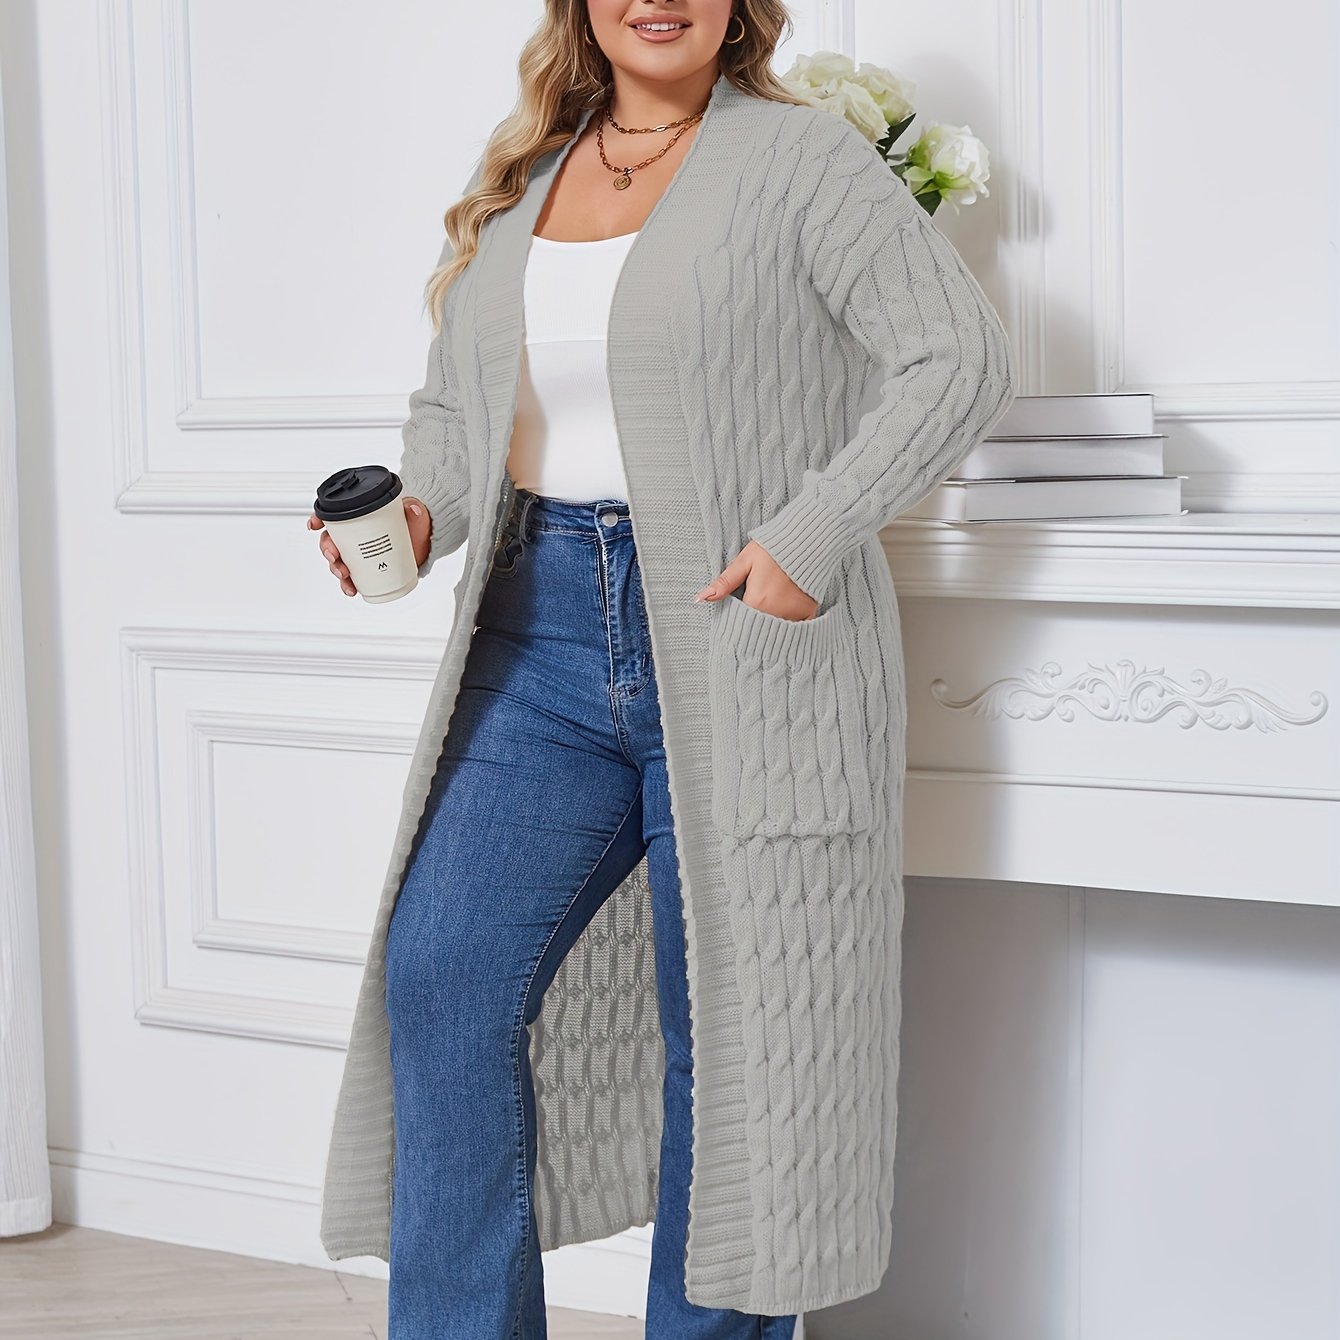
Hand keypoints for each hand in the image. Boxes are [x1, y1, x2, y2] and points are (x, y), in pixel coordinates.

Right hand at [307, 497, 430, 596]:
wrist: (423, 545)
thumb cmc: (413, 526)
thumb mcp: (414, 514)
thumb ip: (414, 510)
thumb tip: (414, 509)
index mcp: (359, 516)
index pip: (333, 514)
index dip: (319, 518)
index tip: (315, 525)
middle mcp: (354, 534)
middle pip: (329, 540)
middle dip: (327, 549)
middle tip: (335, 557)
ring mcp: (357, 552)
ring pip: (336, 561)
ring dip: (335, 569)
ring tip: (344, 576)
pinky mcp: (364, 568)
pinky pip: (349, 577)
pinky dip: (347, 584)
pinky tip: (351, 589)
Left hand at [693, 540, 819, 620]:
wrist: (806, 540)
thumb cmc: (771, 549)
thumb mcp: (744, 562)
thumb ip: (723, 583)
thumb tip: (699, 599)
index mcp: (757, 601)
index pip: (740, 623)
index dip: (737, 622)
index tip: (737, 619)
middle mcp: (776, 612)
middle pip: (758, 630)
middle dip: (752, 627)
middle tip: (756, 610)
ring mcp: (794, 614)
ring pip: (776, 631)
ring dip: (770, 627)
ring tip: (771, 608)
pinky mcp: (809, 613)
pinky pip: (796, 628)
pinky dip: (789, 626)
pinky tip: (785, 614)